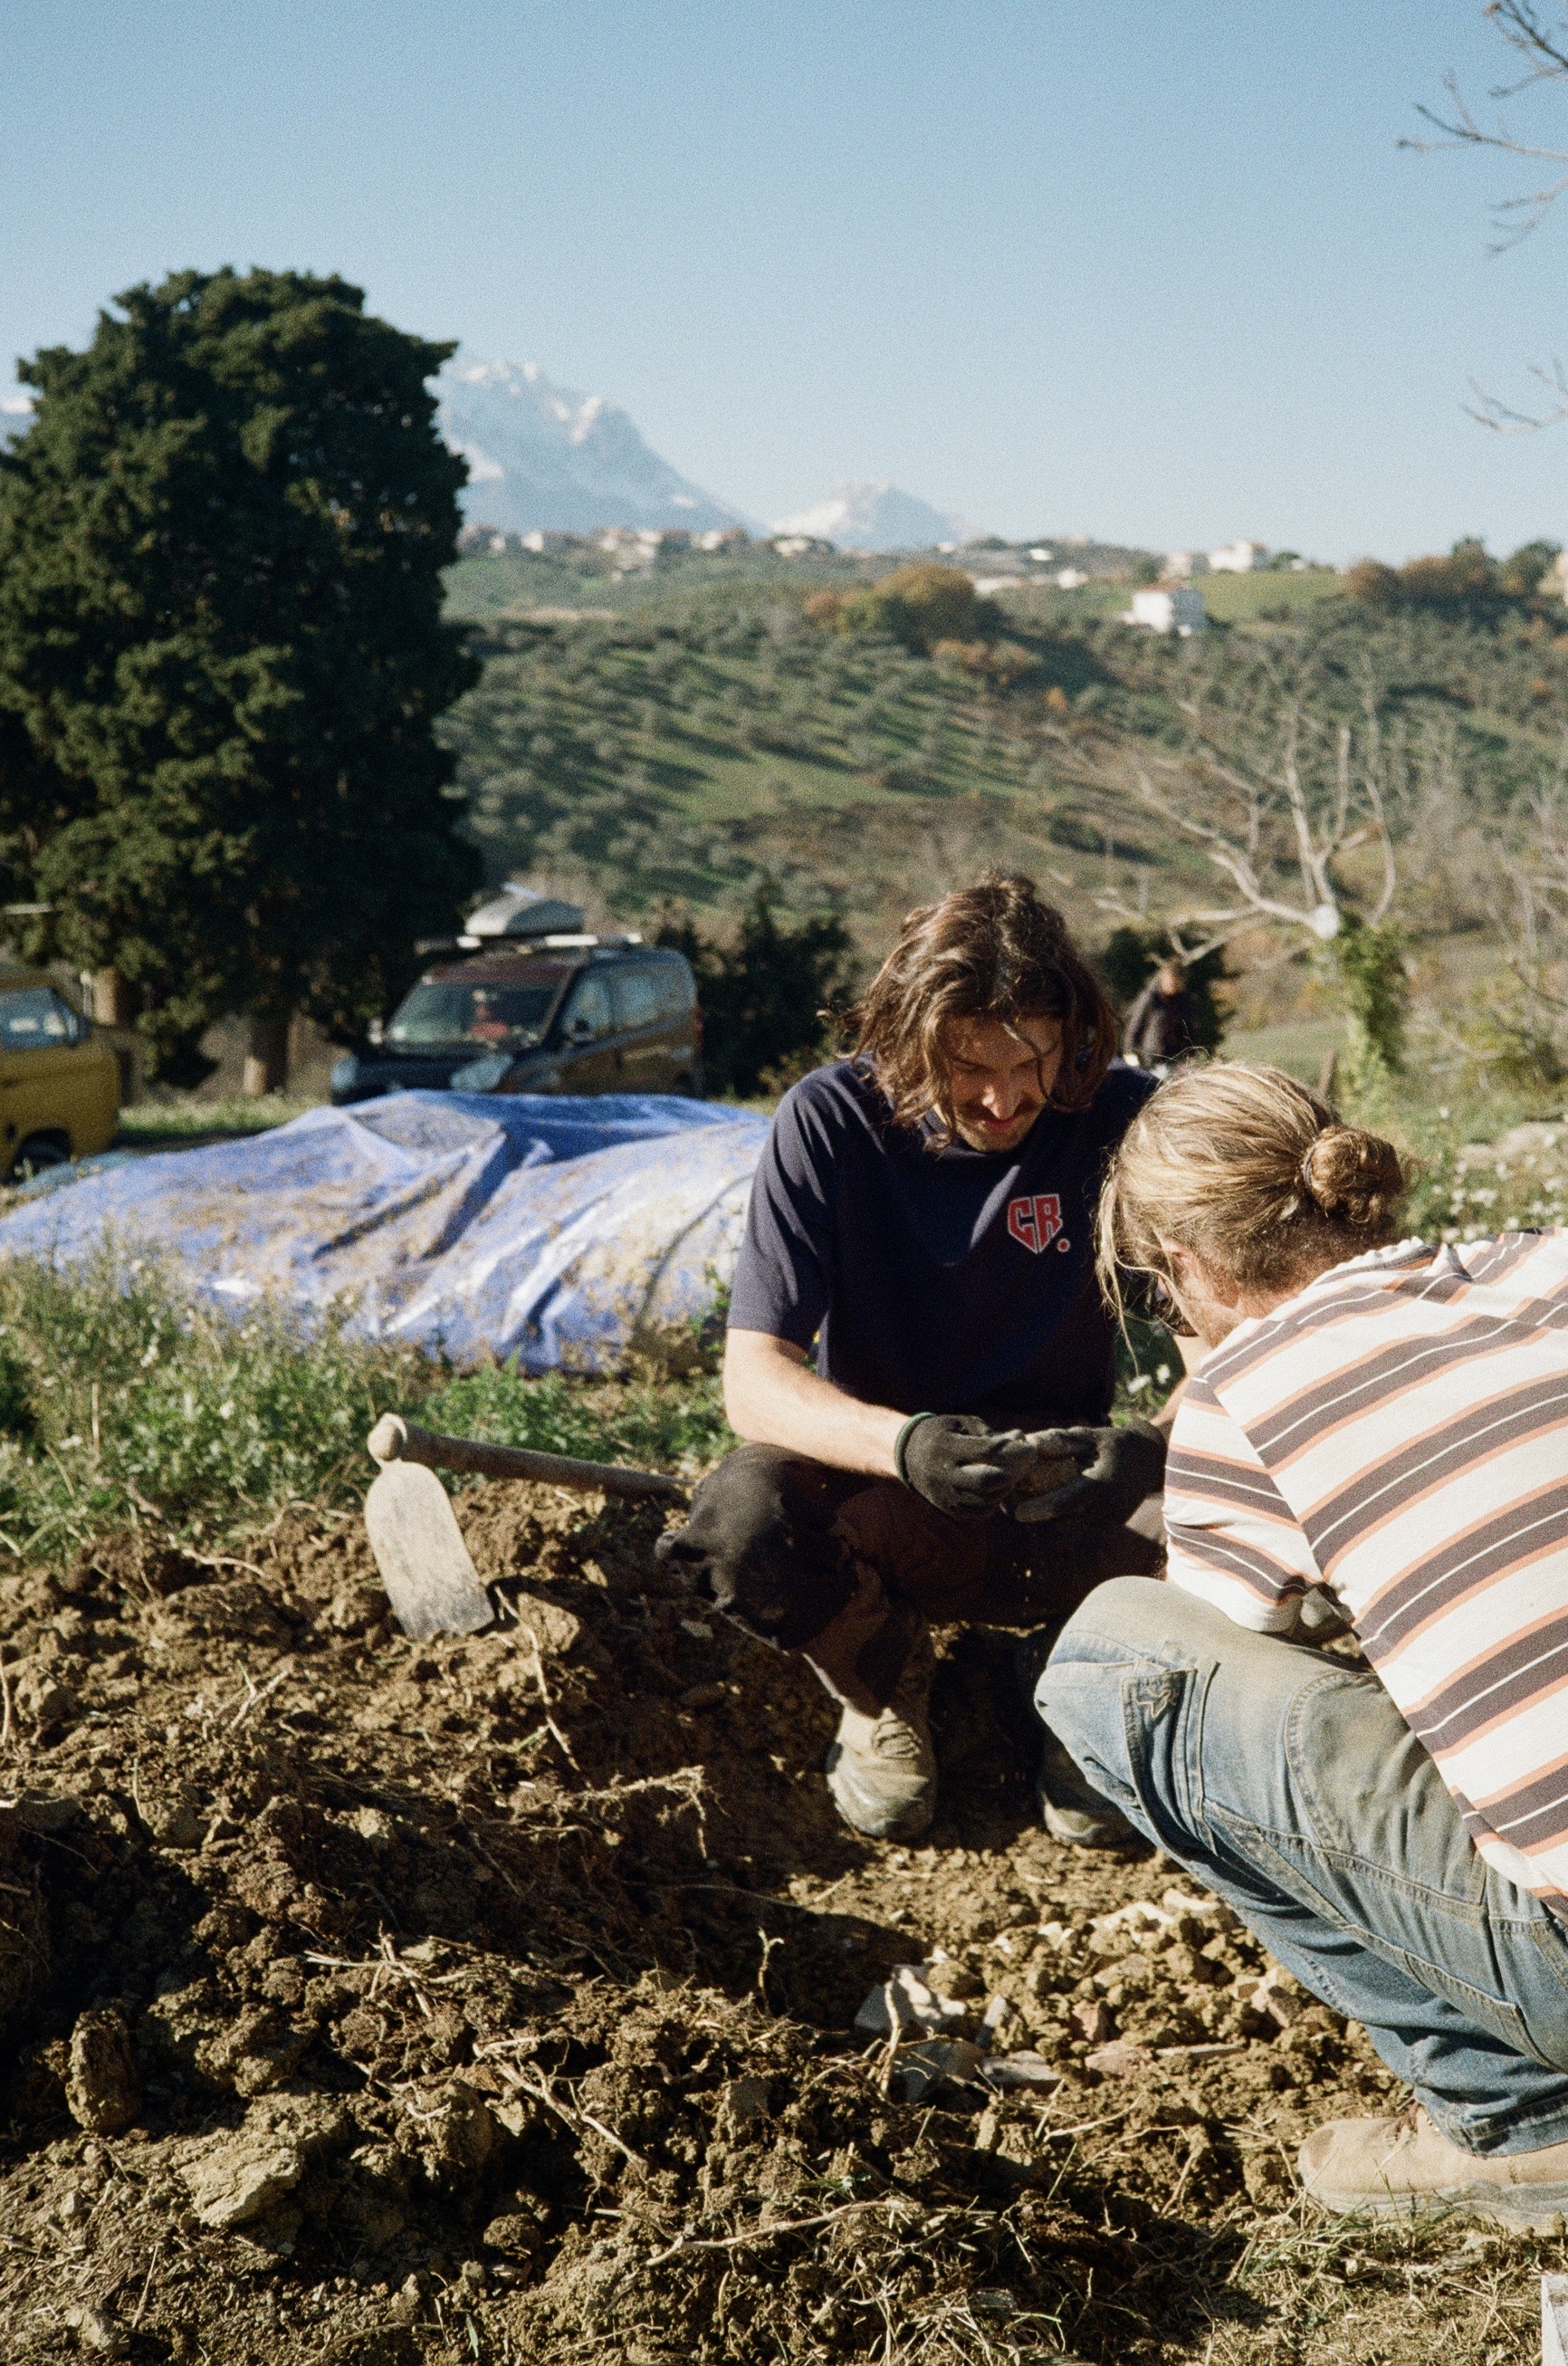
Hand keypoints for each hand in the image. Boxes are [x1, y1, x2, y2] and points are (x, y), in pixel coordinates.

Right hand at [897, 1414, 1038, 1520]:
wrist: (909, 1457)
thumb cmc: (944, 1434)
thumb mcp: (963, 1424)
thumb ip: (991, 1433)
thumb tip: (1020, 1439)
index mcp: (946, 1447)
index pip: (986, 1451)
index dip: (1014, 1452)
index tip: (1031, 1449)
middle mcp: (943, 1473)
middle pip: (987, 1481)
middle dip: (1014, 1473)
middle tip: (1027, 1463)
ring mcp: (945, 1495)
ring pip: (987, 1499)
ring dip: (1008, 1487)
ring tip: (1015, 1472)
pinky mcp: (949, 1509)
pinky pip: (981, 1511)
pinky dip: (996, 1500)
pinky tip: (1000, 1486)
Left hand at [1011, 1418, 1166, 1526]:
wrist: (1152, 1460)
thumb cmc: (1115, 1444)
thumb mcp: (1091, 1436)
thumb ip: (1062, 1441)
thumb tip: (1030, 1443)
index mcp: (1102, 1483)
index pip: (1066, 1501)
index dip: (1041, 1508)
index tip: (1017, 1512)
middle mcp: (1108, 1507)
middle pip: (1064, 1517)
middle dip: (1038, 1514)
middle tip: (1011, 1507)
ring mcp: (1111, 1519)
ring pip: (1071, 1522)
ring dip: (1050, 1516)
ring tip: (1026, 1503)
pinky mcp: (1112, 1523)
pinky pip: (1082, 1522)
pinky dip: (1066, 1514)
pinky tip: (1051, 1502)